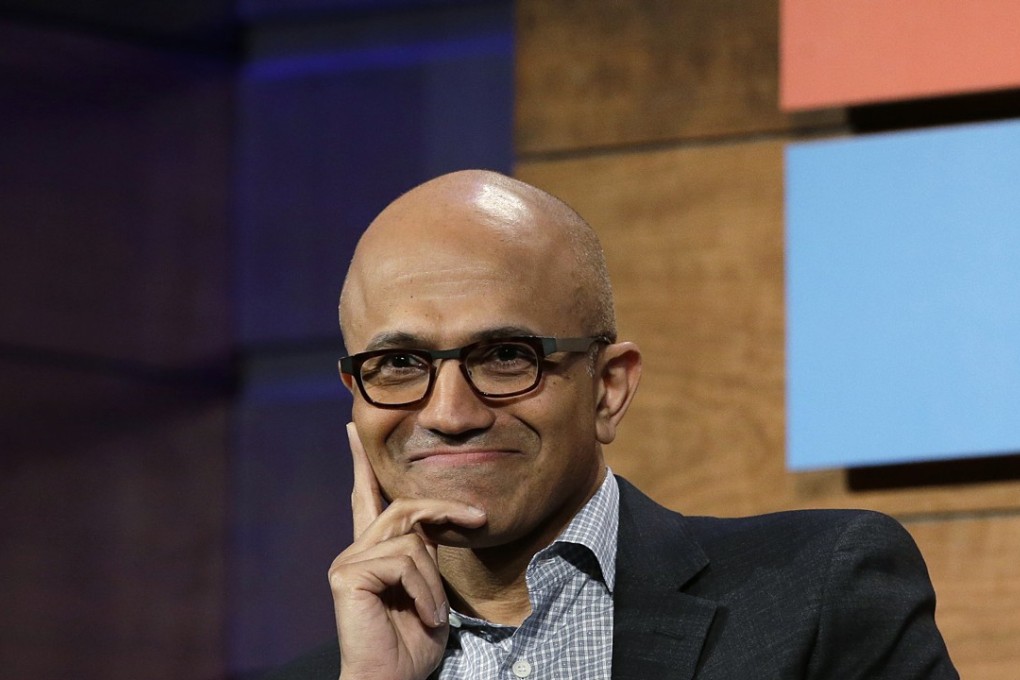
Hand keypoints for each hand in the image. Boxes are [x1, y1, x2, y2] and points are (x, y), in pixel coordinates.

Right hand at [328, 423, 486, 679]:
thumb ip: (422, 551)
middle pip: (405, 506)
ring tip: (432, 613)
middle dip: (447, 509)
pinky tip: (423, 617)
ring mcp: (349, 561)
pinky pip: (405, 560)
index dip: (362, 462)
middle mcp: (356, 550)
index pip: (366, 496)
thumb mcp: (428, 588)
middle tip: (479, 518)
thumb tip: (433, 522)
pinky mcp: (348, 575)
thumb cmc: (412, 644)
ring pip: (411, 538)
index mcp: (373, 552)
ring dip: (434, 579)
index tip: (352, 428)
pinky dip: (425, 591)